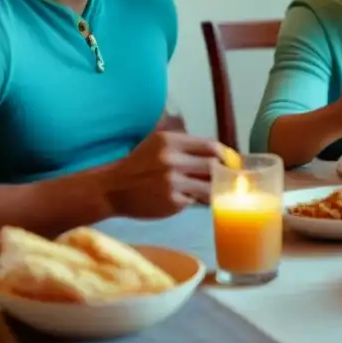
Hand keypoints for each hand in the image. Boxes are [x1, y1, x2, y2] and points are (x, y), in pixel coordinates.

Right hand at [106, 130, 227, 218]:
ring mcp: (171, 181)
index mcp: (170, 141)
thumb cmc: (139, 165)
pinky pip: (194, 200)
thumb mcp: (159, 145)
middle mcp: (171, 159)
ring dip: (213, 189)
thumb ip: (186, 147)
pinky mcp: (171, 201)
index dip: (224, 155)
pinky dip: (195, 199)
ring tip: (212, 189)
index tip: (230, 161)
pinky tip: (187, 198)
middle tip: (225, 178)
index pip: (210, 146)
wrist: (112, 189)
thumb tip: (222, 155)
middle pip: (213, 165)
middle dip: (222, 173)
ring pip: (208, 186)